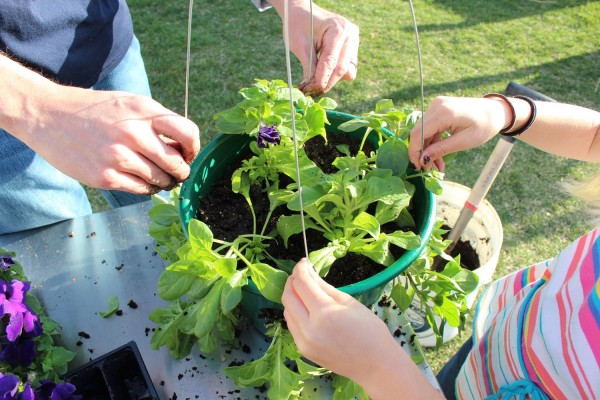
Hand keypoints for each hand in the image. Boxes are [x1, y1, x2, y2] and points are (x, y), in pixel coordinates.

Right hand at [23, 86, 199, 193]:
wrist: (47, 115)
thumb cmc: (95, 111)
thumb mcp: (129, 104)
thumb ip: (157, 123)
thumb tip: (183, 150)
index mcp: (143, 110)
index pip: (187, 133)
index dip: (193, 148)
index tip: (187, 154)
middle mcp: (133, 132)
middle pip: (176, 163)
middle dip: (181, 171)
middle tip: (177, 173)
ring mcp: (118, 156)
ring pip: (161, 180)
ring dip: (164, 182)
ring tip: (159, 178)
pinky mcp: (104, 176)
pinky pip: (141, 190)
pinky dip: (147, 188)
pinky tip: (142, 181)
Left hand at [270, 0, 359, 95]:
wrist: (301, 12)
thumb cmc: (297, 25)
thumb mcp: (300, 45)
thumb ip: (309, 67)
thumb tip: (312, 89)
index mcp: (338, 29)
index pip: (331, 61)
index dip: (320, 80)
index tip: (309, 91)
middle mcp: (350, 34)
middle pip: (342, 69)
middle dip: (326, 83)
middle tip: (310, 92)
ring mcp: (354, 41)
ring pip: (347, 72)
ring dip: (331, 80)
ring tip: (314, 81)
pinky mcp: (352, 49)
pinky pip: (348, 69)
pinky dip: (335, 74)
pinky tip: (323, 72)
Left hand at [282, 259, 399, 382]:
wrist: (375, 365)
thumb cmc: (370, 331)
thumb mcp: (349, 302)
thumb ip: (325, 287)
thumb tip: (309, 273)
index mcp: (324, 313)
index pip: (302, 283)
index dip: (300, 269)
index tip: (304, 262)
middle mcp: (309, 328)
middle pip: (288, 297)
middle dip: (292, 281)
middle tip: (301, 274)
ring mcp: (304, 342)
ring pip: (287, 311)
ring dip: (292, 297)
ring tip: (304, 290)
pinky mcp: (303, 350)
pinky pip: (292, 326)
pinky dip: (295, 313)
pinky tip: (306, 309)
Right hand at [408, 96, 507, 170]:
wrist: (496, 111)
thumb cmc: (485, 125)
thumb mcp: (465, 141)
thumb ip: (441, 149)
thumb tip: (423, 159)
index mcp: (444, 113)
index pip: (418, 133)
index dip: (414, 151)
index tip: (418, 166)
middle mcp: (436, 105)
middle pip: (418, 132)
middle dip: (421, 152)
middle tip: (429, 169)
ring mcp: (437, 105)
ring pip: (422, 131)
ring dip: (427, 148)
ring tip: (437, 165)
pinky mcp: (438, 108)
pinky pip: (429, 127)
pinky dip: (432, 141)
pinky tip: (438, 153)